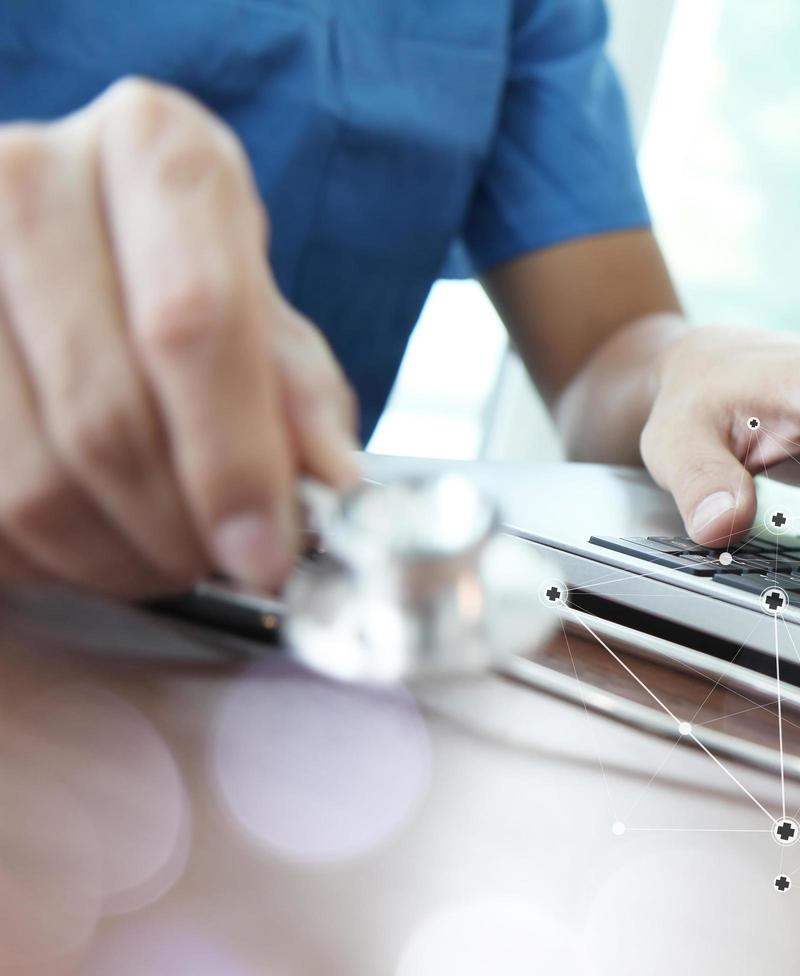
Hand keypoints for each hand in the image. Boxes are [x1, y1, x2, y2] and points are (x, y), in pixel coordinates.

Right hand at [0, 78, 357, 598]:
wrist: (55, 242)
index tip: (267, 554)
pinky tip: (84, 541)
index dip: (234, 460)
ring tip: (160, 557)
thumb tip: (331, 481)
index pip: (193, 322)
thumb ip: (300, 393)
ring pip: (27, 476)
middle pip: (108, 414)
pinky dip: (39, 557)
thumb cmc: (181, 275)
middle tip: (221, 566)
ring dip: (110, 556)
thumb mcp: (264, 314)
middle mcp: (28, 174)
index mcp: (154, 147)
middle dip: (179, 529)